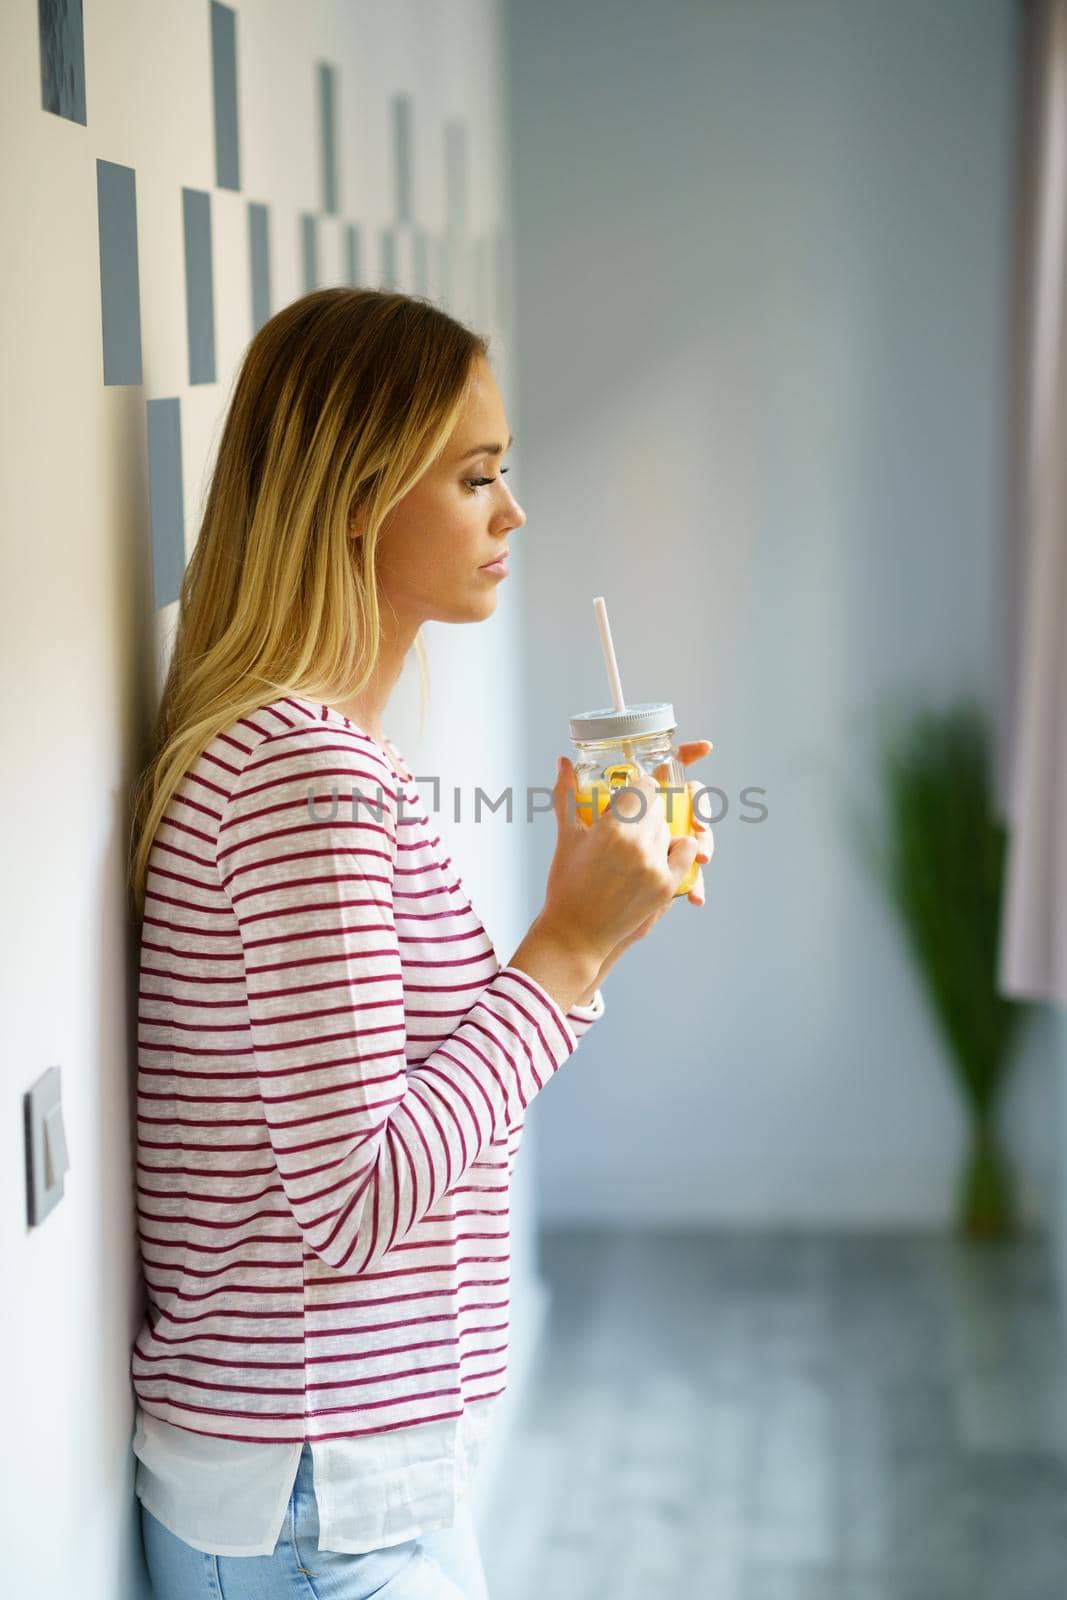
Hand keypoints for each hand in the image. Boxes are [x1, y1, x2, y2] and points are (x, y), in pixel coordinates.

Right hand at [572, 739, 713, 1002]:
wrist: (575, 933)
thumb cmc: (566, 884)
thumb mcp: (567, 837)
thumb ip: (566, 794)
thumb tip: (563, 760)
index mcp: (611, 827)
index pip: (644, 787)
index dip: (639, 789)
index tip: (632, 796)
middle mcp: (637, 843)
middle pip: (658, 807)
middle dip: (646, 810)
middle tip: (631, 821)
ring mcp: (654, 865)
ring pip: (669, 827)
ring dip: (658, 829)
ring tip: (638, 843)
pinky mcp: (666, 885)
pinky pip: (686, 850)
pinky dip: (679, 847)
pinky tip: (661, 851)